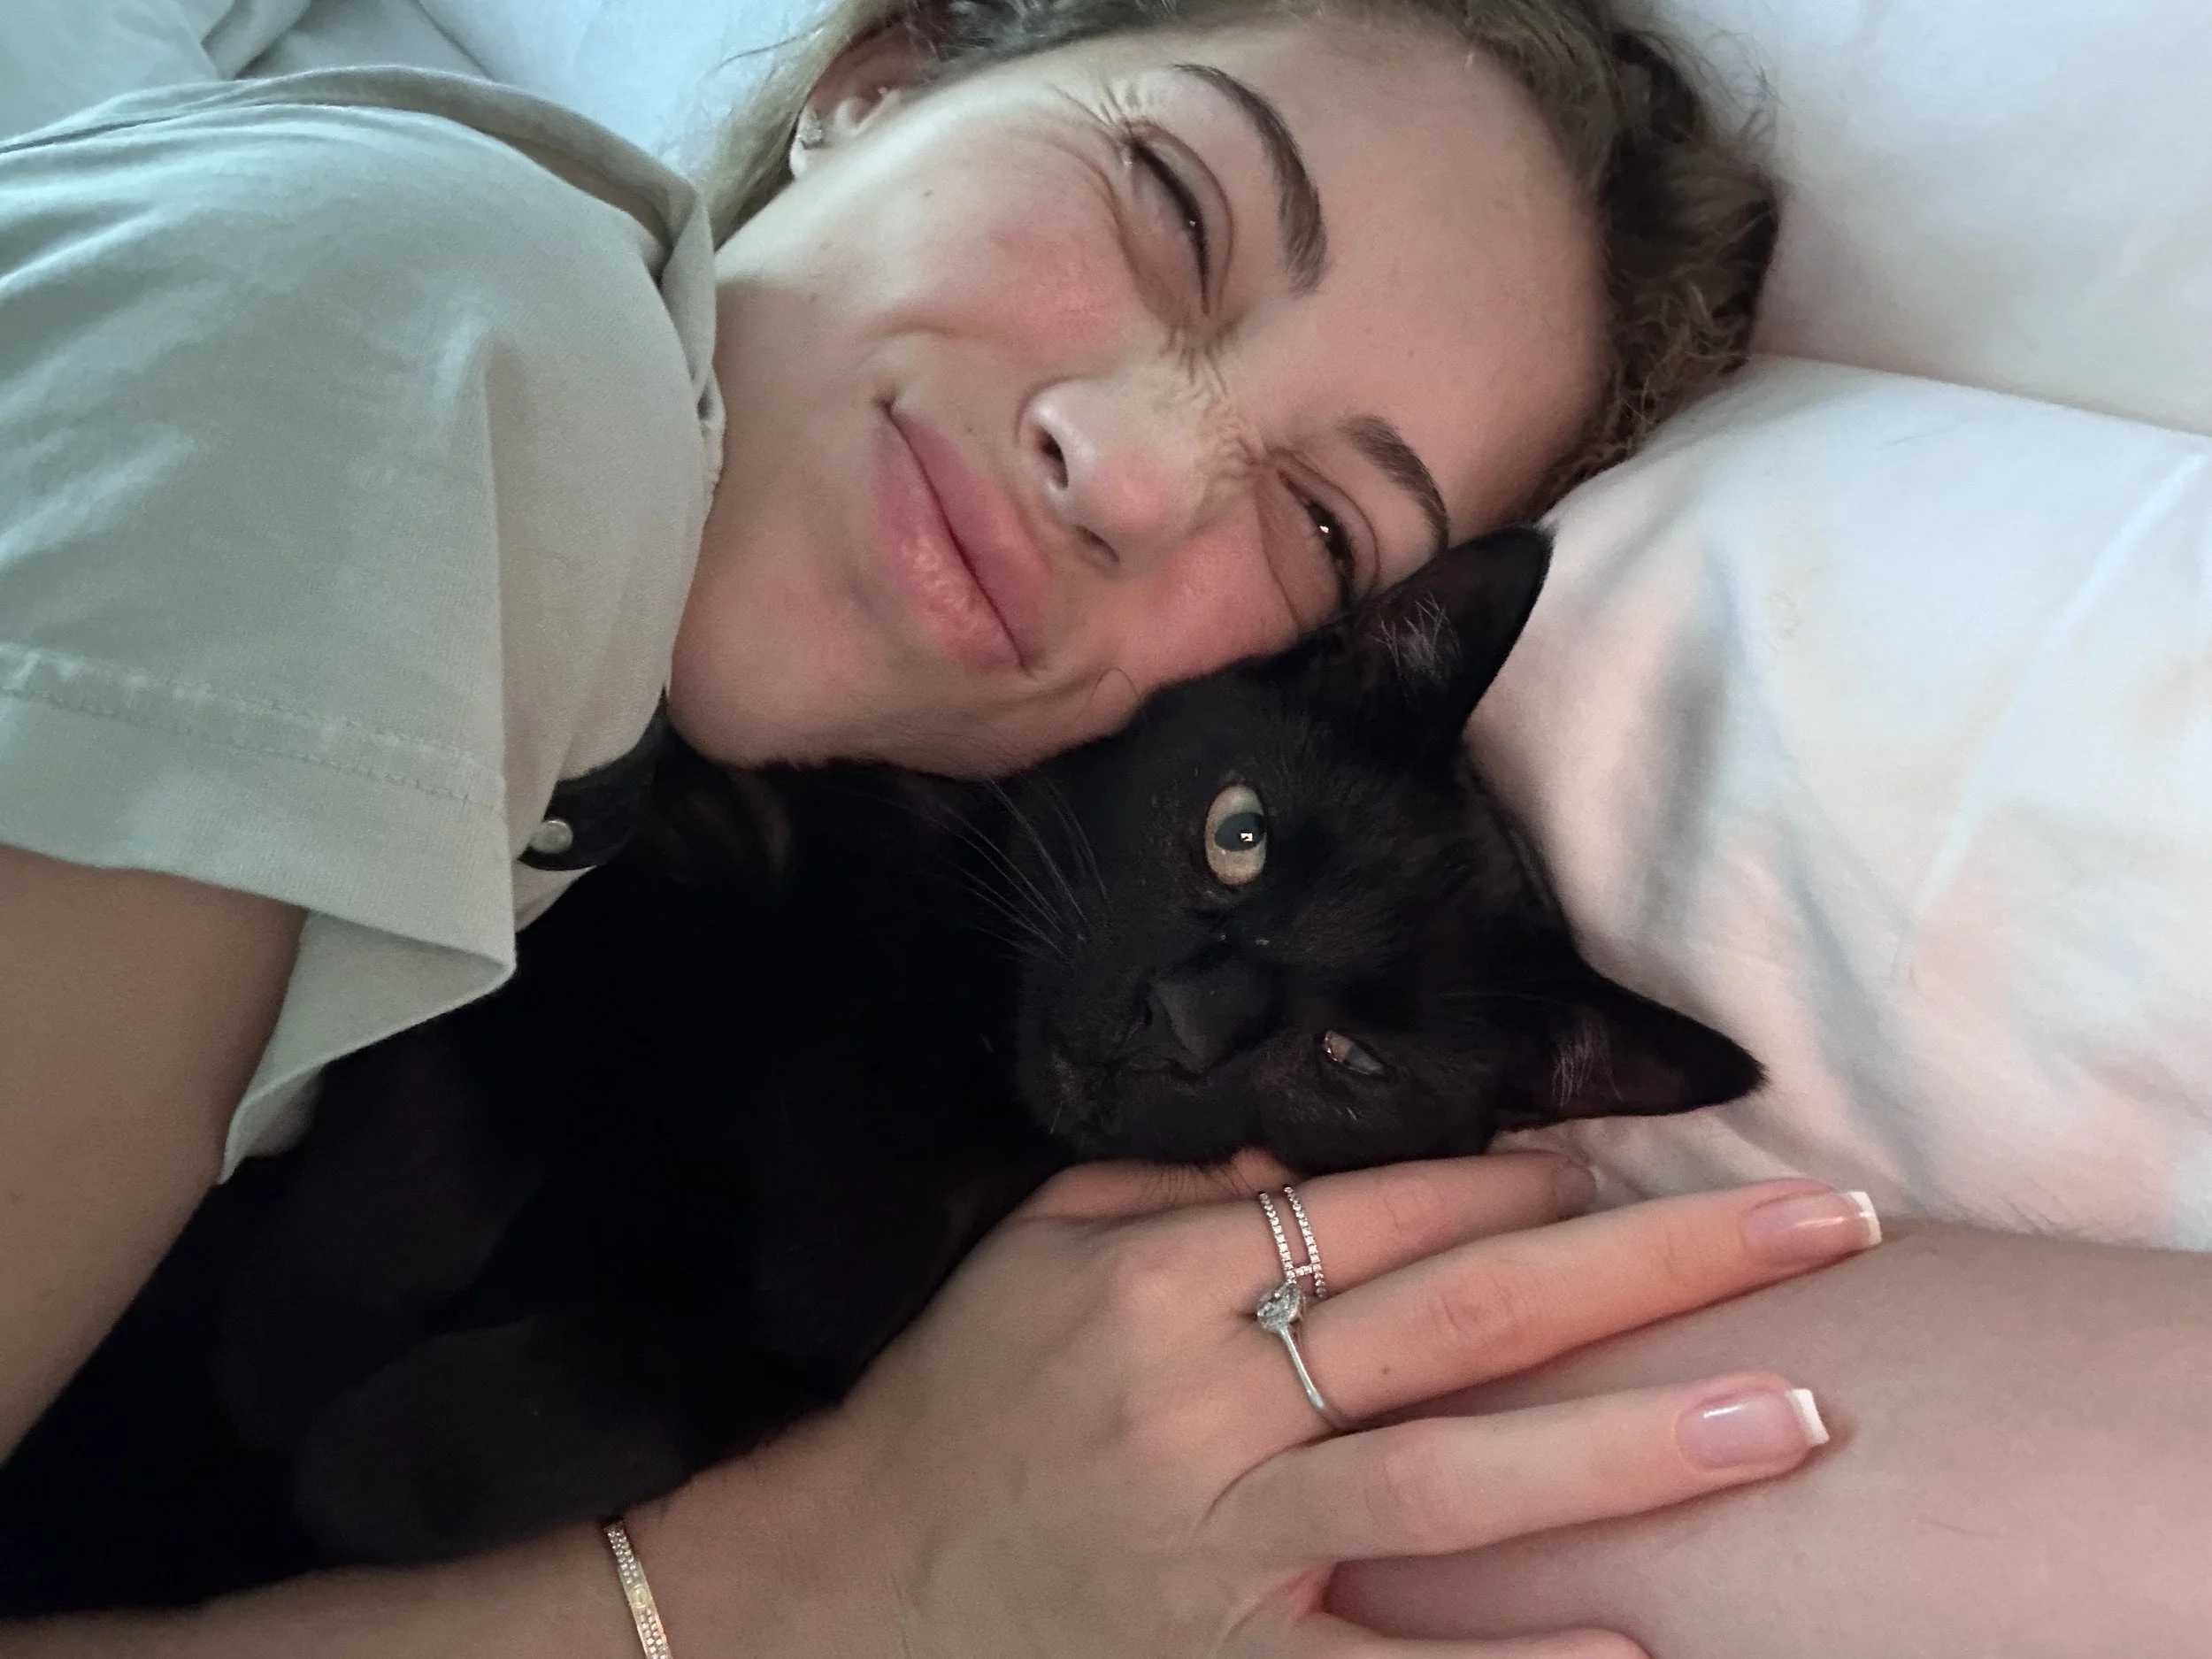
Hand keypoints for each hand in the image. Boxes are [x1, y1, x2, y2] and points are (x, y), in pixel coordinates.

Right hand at [641, 1154, 1880, 1658]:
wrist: (851, 1588)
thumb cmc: (963, 1400)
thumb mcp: (1039, 1249)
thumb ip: (1177, 1190)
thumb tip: (1327, 1162)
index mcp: (1161, 1274)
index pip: (1384, 1205)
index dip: (1523, 1179)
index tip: (1634, 1161)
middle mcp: (1206, 1397)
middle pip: (1467, 1313)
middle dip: (1656, 1264)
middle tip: (1824, 1227)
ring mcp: (1223, 1542)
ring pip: (1459, 1476)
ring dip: (1635, 1446)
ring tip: (1794, 1414)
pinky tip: (1633, 1653)